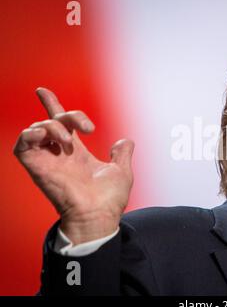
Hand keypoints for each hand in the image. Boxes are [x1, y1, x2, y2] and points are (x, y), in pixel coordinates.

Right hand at [13, 88, 133, 244]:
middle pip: (52, 120)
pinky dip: (30, 134)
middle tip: (87, 127)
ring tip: (69, 142)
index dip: (52, 105)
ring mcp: (47, 160)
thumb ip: (122, 154)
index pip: (61, 124)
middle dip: (66, 113)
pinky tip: (47, 137)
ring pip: (36, 129)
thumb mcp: (121, 171)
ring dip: (53, 127)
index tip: (43, 91)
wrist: (100, 215)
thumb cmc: (109, 199)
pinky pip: (22, 145)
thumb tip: (126, 141)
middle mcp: (59, 154)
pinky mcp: (36, 168)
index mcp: (76, 153)